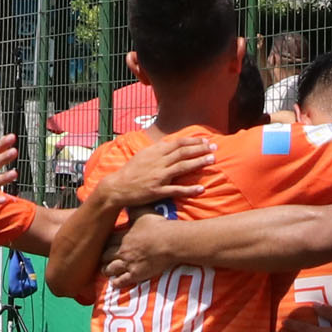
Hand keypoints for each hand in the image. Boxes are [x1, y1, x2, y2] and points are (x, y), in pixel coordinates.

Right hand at [84, 128, 212, 215]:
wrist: (116, 187)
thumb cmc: (130, 171)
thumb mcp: (143, 155)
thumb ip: (157, 150)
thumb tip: (169, 143)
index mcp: (154, 152)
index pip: (178, 143)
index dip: (193, 141)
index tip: (205, 140)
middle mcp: (158, 162)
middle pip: (182, 153)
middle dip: (200, 149)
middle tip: (215, 147)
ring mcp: (158, 176)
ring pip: (182, 167)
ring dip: (198, 163)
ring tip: (213, 160)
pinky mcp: (157, 191)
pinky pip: (176, 190)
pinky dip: (189, 189)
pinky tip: (201, 189)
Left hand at [106, 212, 191, 285]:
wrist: (170, 241)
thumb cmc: (159, 225)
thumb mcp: (144, 212)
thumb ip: (133, 208)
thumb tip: (127, 201)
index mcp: (123, 236)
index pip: (107, 241)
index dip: (105, 243)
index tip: (105, 245)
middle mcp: (122, 251)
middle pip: (105, 256)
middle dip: (103, 258)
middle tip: (104, 259)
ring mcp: (128, 264)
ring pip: (109, 269)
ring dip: (107, 270)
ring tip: (107, 271)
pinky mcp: (136, 274)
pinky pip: (120, 281)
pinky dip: (116, 282)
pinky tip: (114, 282)